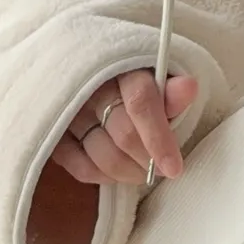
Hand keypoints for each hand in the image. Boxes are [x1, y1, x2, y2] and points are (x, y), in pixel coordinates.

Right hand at [50, 70, 197, 185]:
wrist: (92, 76)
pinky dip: (106, 177)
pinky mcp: (55, 134)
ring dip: (131, 173)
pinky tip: (119, 173)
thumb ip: (171, 89)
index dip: (159, 137)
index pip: (141, 101)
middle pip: (124, 133)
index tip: (174, 168)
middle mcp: (92, 88)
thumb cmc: (133, 79)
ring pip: (104, 155)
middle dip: (149, 159)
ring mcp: (69, 112)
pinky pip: (82, 168)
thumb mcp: (156, 77)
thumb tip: (188, 88)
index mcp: (122, 66)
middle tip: (163, 169)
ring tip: (145, 171)